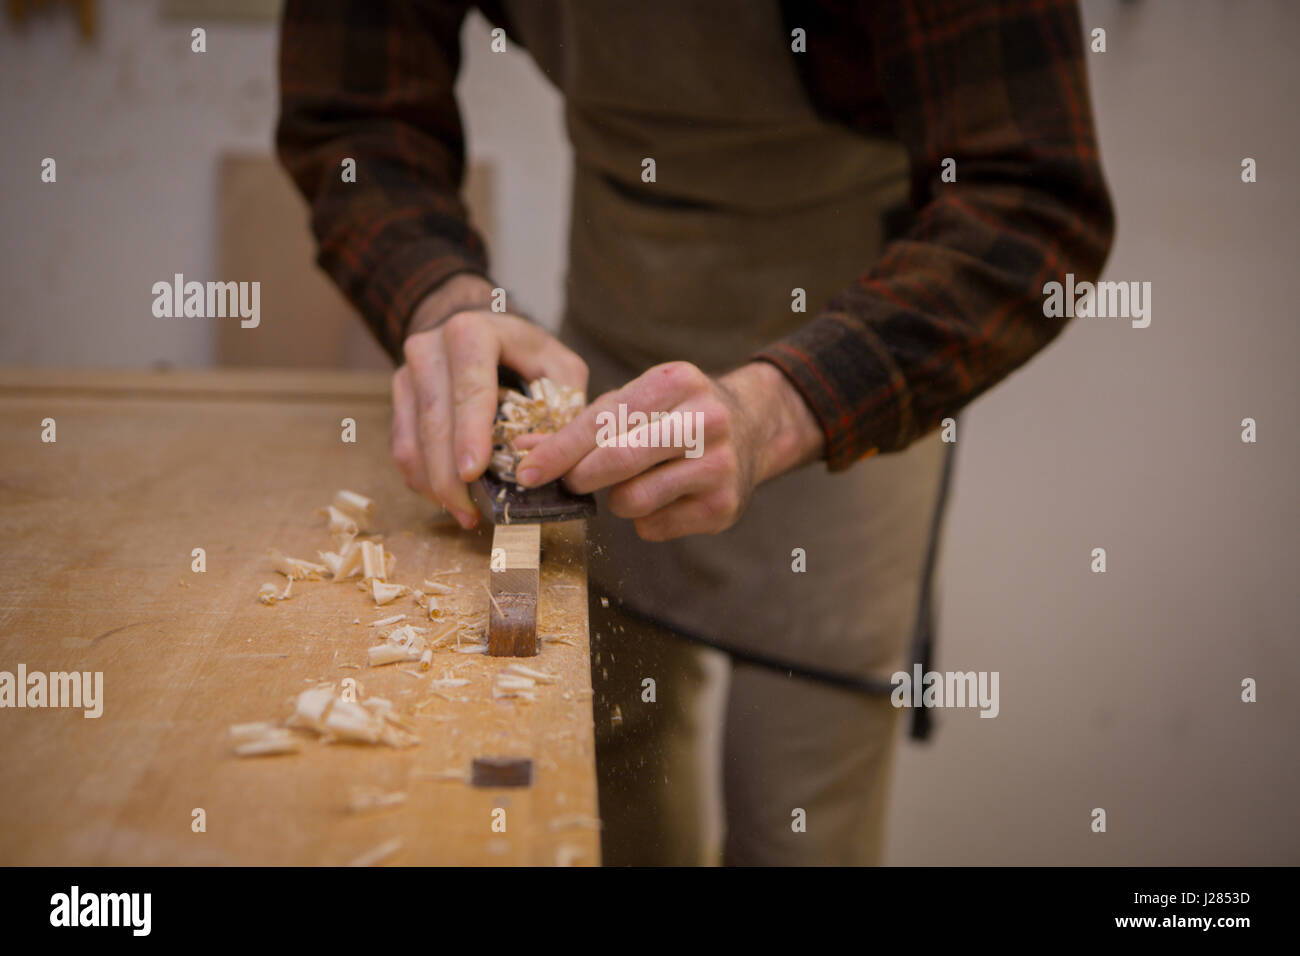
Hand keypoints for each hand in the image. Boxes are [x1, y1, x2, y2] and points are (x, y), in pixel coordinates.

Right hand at [391, 275, 587, 528]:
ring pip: (412, 439)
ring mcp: (408, 373)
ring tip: (463, 513)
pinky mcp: (399, 398)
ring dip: (434, 484)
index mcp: (472, 333)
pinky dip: (422, 478)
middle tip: (469, 512)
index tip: (472, 472)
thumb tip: (553, 456)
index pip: (470, 387)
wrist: (476, 328)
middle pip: (435, 420)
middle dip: (449, 473)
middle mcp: (430, 349)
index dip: (469, 432)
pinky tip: (446, 498)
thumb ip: (562, 405)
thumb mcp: (557, 365)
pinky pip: (403, 447)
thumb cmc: (523, 353)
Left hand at [515, 360, 823, 540]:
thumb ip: (583, 425)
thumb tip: (524, 450)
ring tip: (636, 484)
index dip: (559, 450)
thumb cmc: (676, 415)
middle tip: (571, 483)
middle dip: (580, 477)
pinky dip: (647, 520)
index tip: (527, 471)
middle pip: (618, 460)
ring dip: (618, 500)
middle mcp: (706, 420)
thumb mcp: (637, 402)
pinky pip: (655, 527)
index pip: (604, 420)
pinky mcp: (725, 506)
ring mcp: (720, 465)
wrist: (754, 429)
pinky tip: (666, 498)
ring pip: (633, 500)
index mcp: (678, 382)